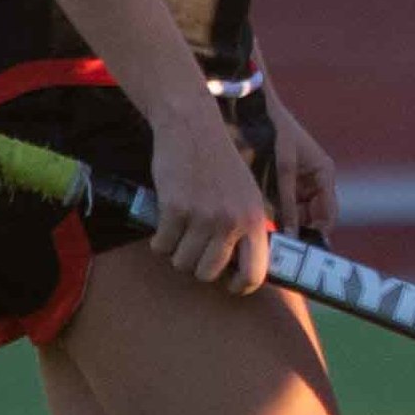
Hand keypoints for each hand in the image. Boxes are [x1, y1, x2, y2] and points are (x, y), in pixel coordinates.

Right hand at [148, 102, 277, 294]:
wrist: (194, 128)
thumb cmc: (221, 165)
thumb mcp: (248, 196)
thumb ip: (248, 229)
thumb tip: (243, 269)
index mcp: (255, 220)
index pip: (256, 273)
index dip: (240, 286)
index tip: (229, 284)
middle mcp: (231, 222)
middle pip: (208, 273)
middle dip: (197, 268)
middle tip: (194, 251)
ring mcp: (202, 216)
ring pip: (182, 262)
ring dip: (176, 253)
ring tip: (180, 232)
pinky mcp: (174, 209)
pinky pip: (161, 246)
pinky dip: (159, 241)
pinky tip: (166, 224)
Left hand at [263, 87, 337, 244]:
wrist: (248, 108)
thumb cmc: (270, 133)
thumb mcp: (280, 170)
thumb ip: (286, 203)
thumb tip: (290, 237)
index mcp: (323, 174)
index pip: (327, 216)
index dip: (316, 236)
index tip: (299, 253)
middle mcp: (314, 181)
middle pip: (311, 219)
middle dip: (296, 233)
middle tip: (278, 250)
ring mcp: (296, 182)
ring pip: (294, 216)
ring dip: (281, 226)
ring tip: (264, 239)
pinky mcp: (279, 182)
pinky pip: (279, 207)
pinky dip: (269, 216)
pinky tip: (255, 225)